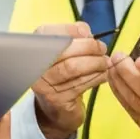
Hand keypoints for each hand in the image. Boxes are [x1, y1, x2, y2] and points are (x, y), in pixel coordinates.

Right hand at [31, 22, 108, 138]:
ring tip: (105, 62)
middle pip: (63, 51)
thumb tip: (86, 32)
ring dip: (95, 63)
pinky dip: (95, 77)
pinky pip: (80, 84)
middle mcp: (34, 65)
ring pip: (72, 68)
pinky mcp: (56, 99)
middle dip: (88, 47)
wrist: (55, 108)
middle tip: (102, 48)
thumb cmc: (62, 73)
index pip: (48, 32)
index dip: (70, 30)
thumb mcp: (64, 52)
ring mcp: (44, 83)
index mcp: (34, 48)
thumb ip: (73, 37)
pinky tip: (103, 74)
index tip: (88, 33)